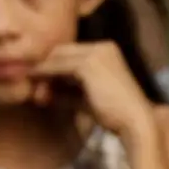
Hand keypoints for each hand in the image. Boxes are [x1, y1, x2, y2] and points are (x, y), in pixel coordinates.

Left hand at [31, 41, 156, 142]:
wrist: (135, 121)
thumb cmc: (115, 114)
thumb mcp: (88, 99)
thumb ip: (67, 92)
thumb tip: (44, 92)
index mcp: (106, 51)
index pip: (71, 53)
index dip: (53, 67)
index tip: (39, 84)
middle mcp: (102, 47)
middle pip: (62, 51)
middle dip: (45, 68)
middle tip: (33, 88)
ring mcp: (96, 53)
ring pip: (58, 57)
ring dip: (43, 73)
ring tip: (35, 94)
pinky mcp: (89, 64)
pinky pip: (59, 67)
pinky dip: (46, 76)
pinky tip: (39, 91)